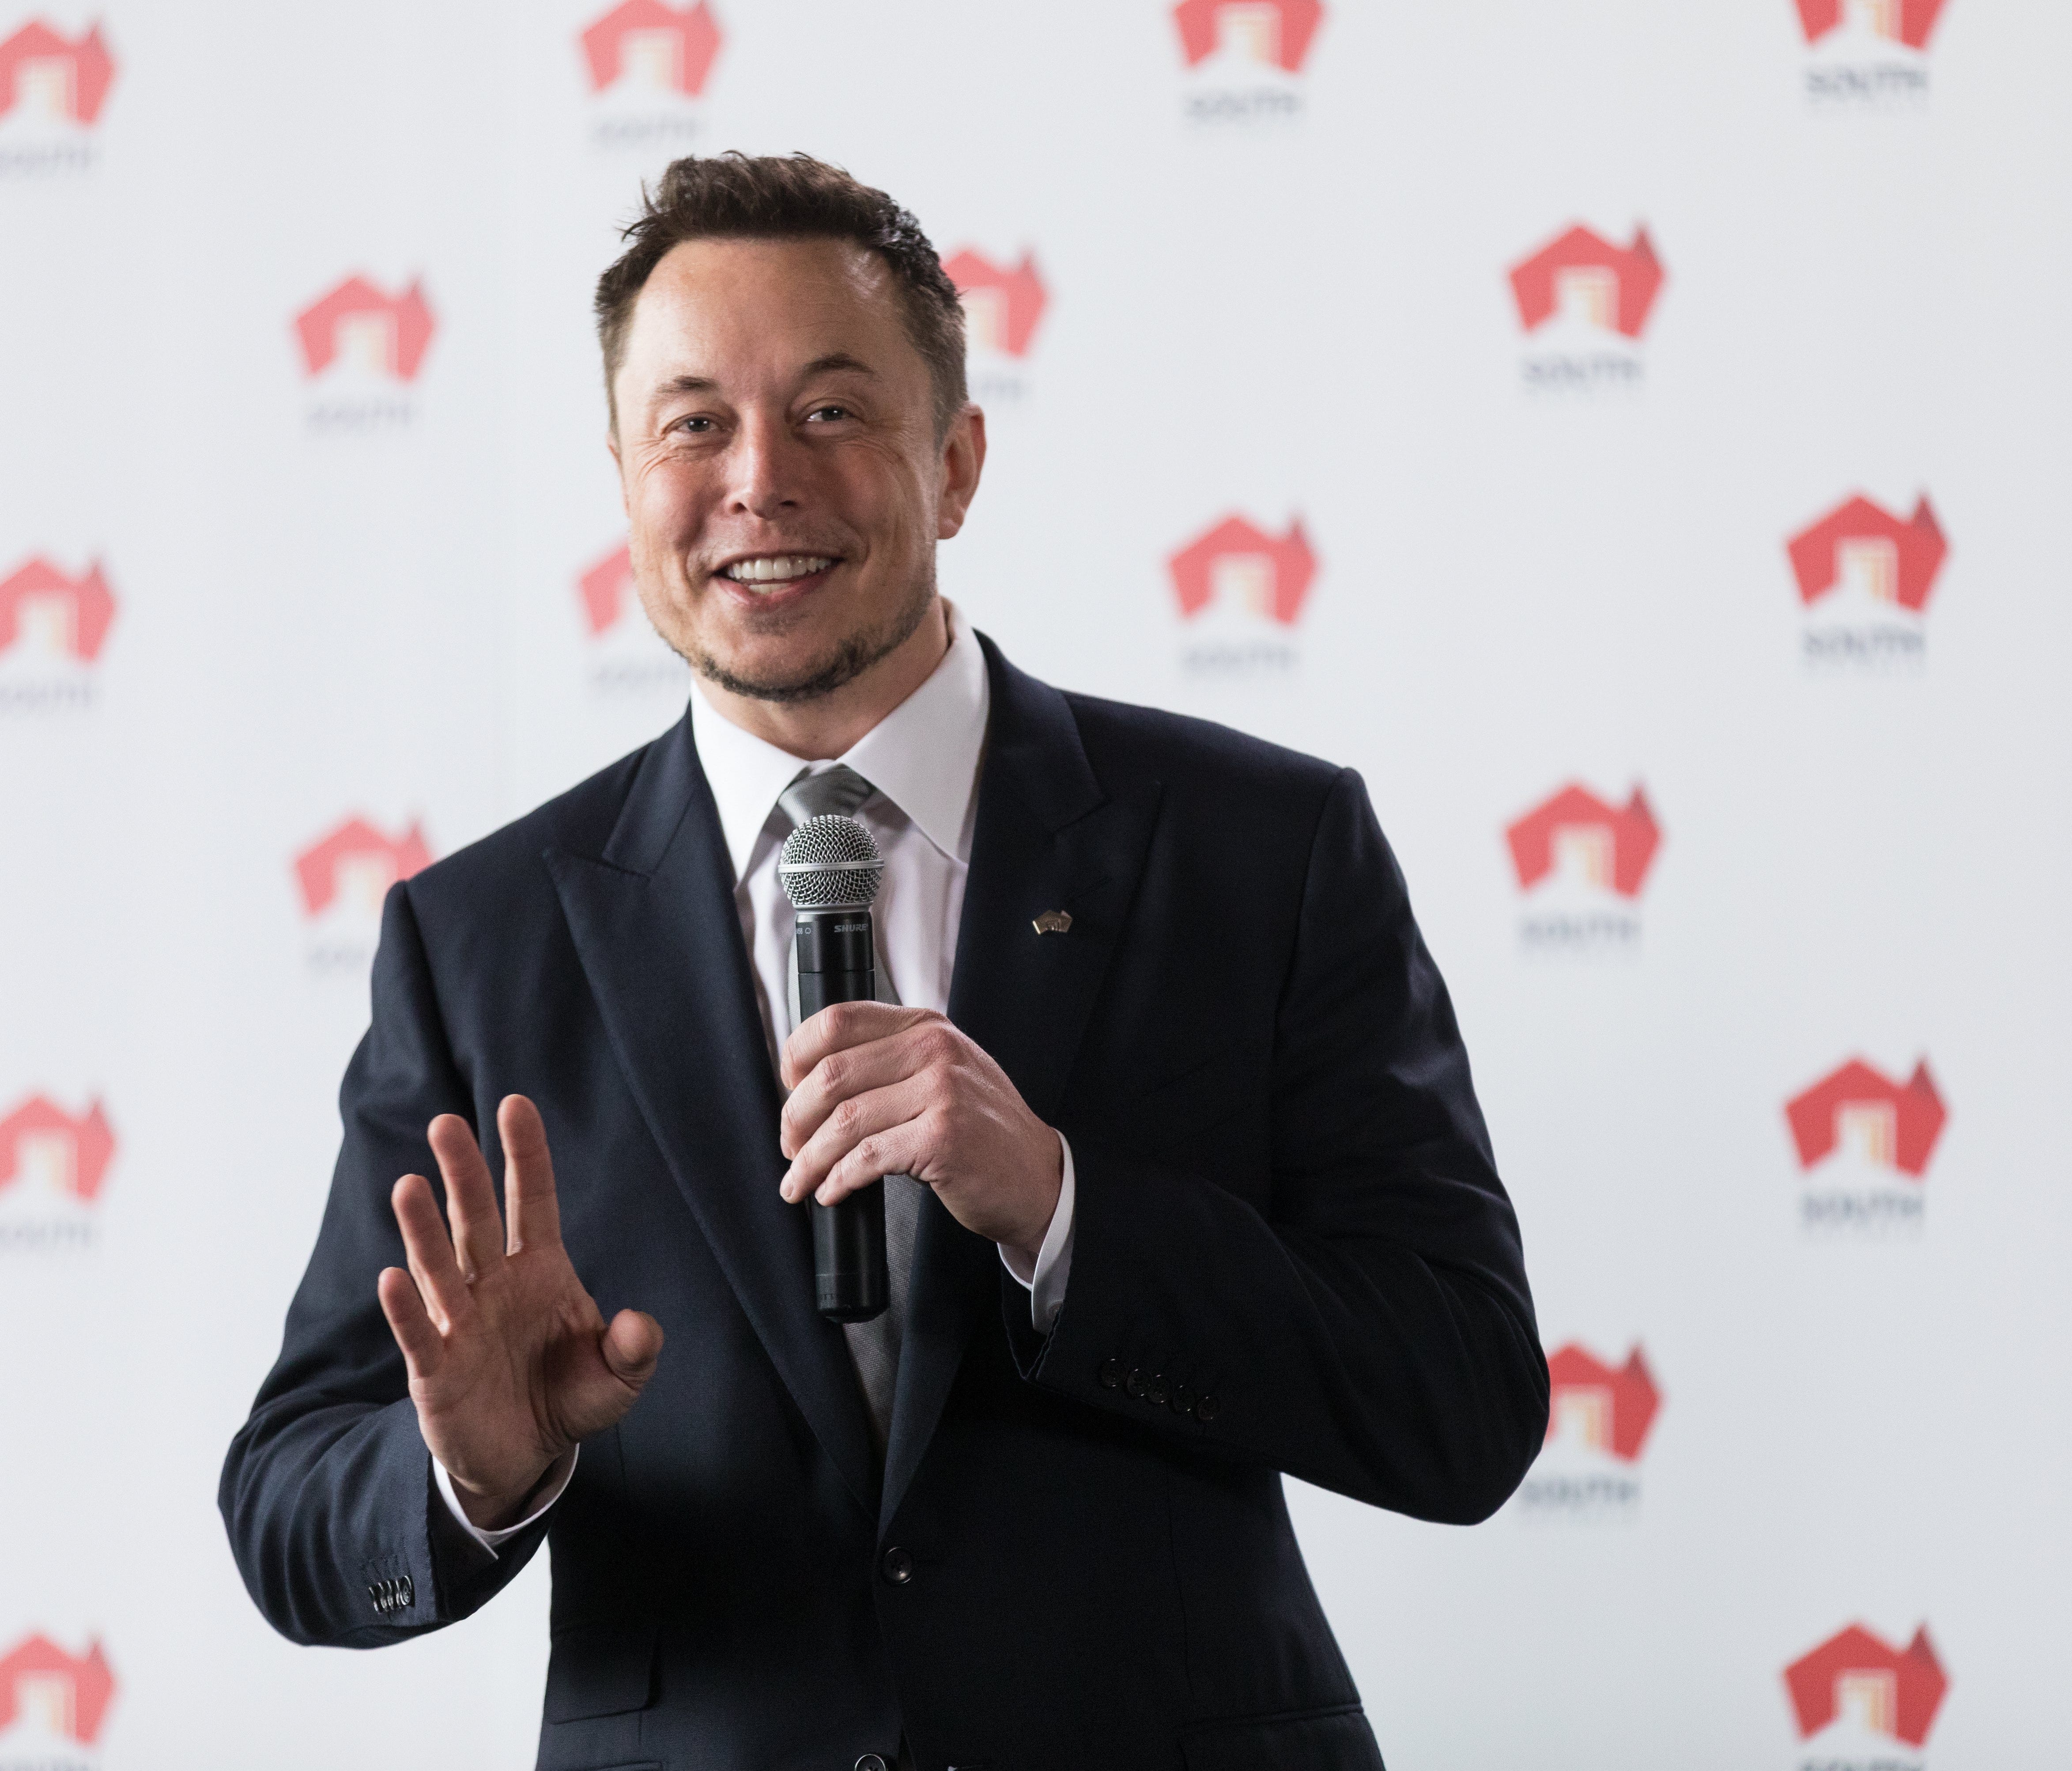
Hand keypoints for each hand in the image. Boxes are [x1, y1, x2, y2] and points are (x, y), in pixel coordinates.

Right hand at [376, 1095, 662, 1530]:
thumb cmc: (569, 1398)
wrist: (524, 1456)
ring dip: (424, 1228)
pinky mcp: (434, 1369)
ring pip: (440, 1265)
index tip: (515, 1104)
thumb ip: (633, 1349)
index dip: (525, 1156)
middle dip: (463, 1173)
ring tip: (408, 1185)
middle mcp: (493, 1284)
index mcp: (539, 1270)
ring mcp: (460, 1322)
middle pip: (476, 1220)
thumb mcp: (618, 1378)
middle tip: (446, 1124)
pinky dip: (407, 1308)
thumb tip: (636, 1323)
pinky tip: (394, 1278)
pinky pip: (419, 1333)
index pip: (531, 1202)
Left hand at [778, 1003, 1062, 1263]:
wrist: (1038, 1177)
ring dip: (810, 1158)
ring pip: (844, 1121)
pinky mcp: (942, 1138)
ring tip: (800, 1180)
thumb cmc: (982, 1132)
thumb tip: (811, 1081)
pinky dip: (839, 1179)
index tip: (790, 1088)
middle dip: (796, 1118)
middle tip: (791, 1146)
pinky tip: (833, 1191)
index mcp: (926, 1026)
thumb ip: (891, 1062)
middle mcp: (934, 1049)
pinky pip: (867, 1158)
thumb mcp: (942, 1074)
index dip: (797, 1056)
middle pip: (831, 1074)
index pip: (837, 1020)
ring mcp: (942, 1091)